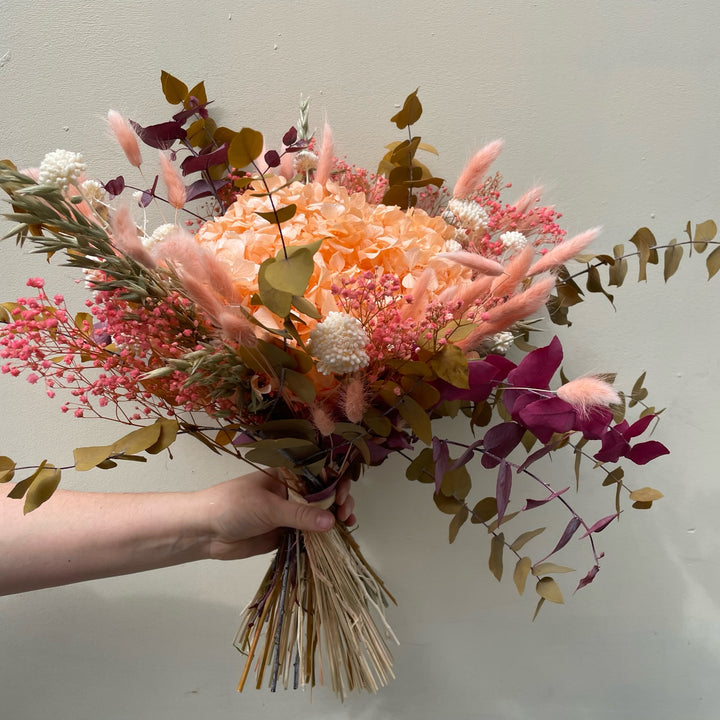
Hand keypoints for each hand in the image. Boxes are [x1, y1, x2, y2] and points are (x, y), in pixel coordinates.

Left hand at [197, 470, 355, 559]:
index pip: (319, 474)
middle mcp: (291, 492)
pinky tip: (335, 539)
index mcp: (287, 476)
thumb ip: (300, 515)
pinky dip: (322, 537)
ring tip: (347, 525)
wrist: (205, 531)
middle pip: (323, 495)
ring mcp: (288, 513)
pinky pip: (308, 534)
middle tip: (346, 513)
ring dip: (334, 519)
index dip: (336, 481)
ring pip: (318, 515)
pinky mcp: (284, 533)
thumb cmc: (234, 506)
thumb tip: (332, 521)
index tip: (344, 494)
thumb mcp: (269, 507)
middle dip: (339, 501)